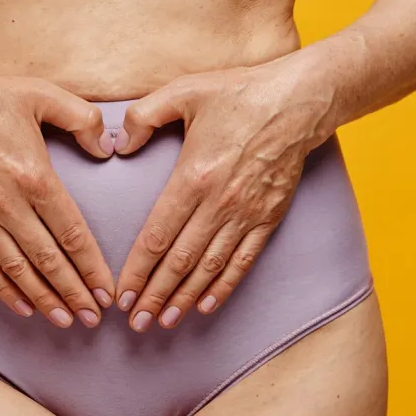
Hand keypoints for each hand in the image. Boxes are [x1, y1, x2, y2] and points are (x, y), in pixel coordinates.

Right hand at [0, 55, 116, 327]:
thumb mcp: (42, 94)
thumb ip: (83, 119)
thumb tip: (106, 149)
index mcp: (35, 177)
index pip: (72, 234)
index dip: (92, 268)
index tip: (106, 292)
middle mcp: (8, 205)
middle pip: (49, 261)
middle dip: (74, 294)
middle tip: (94, 319)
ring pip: (18, 270)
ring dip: (44, 299)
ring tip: (65, 321)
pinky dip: (4, 290)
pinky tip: (23, 308)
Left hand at [112, 58, 336, 331]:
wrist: (298, 101)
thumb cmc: (237, 93)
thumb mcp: (182, 91)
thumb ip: (142, 117)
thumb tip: (118, 147)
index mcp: (192, 177)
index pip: (156, 237)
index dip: (137, 271)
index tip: (121, 295)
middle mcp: (218, 203)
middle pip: (179, 262)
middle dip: (154, 296)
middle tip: (135, 324)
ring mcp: (245, 215)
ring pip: (209, 268)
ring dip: (184, 299)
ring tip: (164, 322)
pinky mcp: (268, 219)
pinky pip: (242, 262)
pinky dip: (223, 287)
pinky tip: (206, 305)